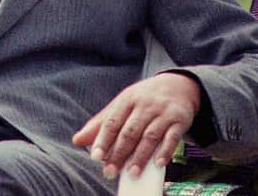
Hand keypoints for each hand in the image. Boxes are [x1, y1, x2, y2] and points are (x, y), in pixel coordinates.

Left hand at [73, 72, 200, 179]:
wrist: (177, 85)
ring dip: (140, 156)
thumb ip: (101, 123)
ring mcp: (163, 113)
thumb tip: (77, 140)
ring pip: (150, 136)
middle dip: (119, 153)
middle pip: (130, 132)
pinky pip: (172, 137)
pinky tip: (158, 164)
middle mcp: (144, 106)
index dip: (103, 140)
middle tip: (110, 172)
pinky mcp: (179, 120)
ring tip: (131, 173)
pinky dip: (165, 151)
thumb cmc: (144, 99)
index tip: (96, 156)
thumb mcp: (122, 104)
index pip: (112, 122)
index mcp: (127, 101)